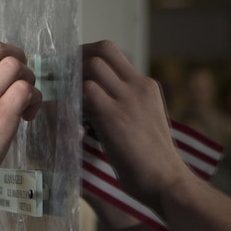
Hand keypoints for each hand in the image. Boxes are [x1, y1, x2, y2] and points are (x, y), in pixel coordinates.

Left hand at [82, 40, 190, 210]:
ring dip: (73, 79)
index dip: (85, 54)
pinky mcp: (115, 116)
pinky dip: (72, 100)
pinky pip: (85, 92)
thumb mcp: (144, 120)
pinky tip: (70, 117)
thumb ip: (124, 104)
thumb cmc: (151, 159)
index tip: (71, 70)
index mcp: (146, 85)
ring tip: (66, 99)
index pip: (111, 51)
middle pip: (101, 50)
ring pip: (91, 67)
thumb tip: (92, 99)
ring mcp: (128, 98)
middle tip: (62, 79)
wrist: (168, 181)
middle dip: (75, 59)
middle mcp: (139, 86)